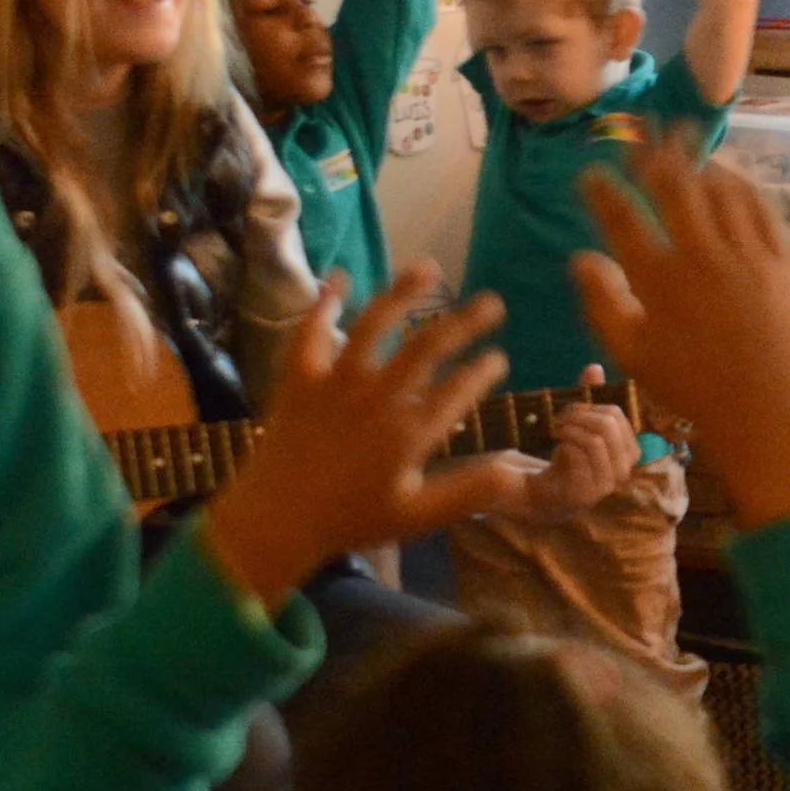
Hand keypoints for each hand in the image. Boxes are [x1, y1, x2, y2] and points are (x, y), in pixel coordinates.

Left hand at [206, 266, 521, 606]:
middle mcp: (376, 399)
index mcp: (407, 434)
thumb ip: (467, 493)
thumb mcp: (416, 517)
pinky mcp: (300, 379)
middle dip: (465, 322)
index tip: (499, 357)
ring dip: (404, 293)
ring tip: (429, 268)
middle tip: (492, 303)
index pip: (458, 391)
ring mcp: (335, 383)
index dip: (483, 371)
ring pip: (374, 325)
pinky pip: (311, 331)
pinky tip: (339, 277)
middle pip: (427, 347)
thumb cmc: (351, 520)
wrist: (275, 521)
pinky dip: (324, 302)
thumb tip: (515, 473)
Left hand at [518, 366, 640, 519]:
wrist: (545, 492)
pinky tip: (556, 449)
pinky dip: (564, 445)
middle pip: (607, 425)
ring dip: (569, 429)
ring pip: (594, 440)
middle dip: (579, 415)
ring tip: (555, 431)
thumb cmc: (566, 456)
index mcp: (628, 452)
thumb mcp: (580, 425)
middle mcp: (623, 471)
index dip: (591, 407)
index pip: (617, 415)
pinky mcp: (587, 493)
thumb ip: (589, 398)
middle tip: (559, 420)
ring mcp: (606, 484)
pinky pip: (579, 456)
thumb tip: (594, 367)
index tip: (572, 411)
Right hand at [573, 129, 789, 532]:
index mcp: (658, 281)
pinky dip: (739, 184)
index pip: (620, 219)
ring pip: (718, 188)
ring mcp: (746, 254)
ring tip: (684, 141)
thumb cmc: (693, 387)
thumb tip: (579, 259)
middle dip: (652, 152)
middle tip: (641, 133)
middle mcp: (701, 256)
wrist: (768, 407)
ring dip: (697, 160)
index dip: (599, 190)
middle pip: (673, 186)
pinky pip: (759, 206)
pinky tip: (729, 176)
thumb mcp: (634, 355)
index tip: (588, 174)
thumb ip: (602, 304)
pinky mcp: (782, 258)